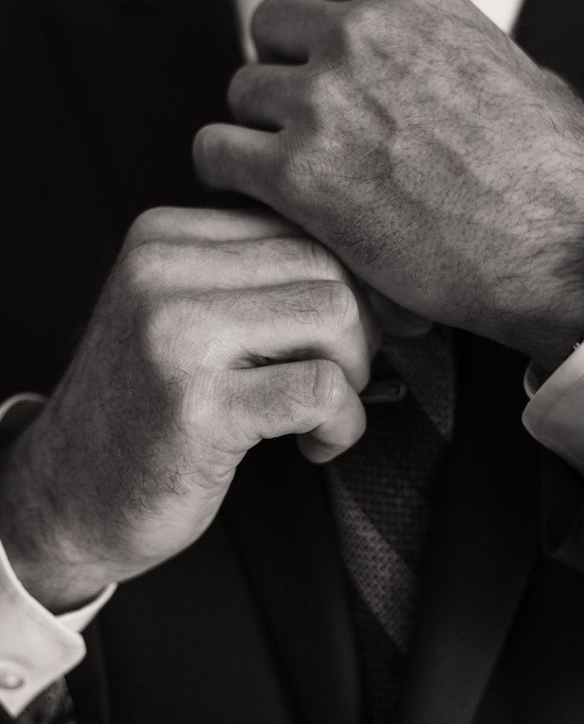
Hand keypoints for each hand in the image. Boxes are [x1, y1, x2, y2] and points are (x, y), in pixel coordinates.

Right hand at [0, 207, 375, 610]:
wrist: (70, 496)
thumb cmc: (148, 409)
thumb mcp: (184, 315)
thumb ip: (255, 279)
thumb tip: (373, 273)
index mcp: (162, 237)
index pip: (299, 226)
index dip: (349, 285)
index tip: (349, 337)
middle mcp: (162, 272)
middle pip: (325, 264)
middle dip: (358, 330)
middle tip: (337, 380)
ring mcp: (176, 336)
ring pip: (334, 314)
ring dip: (351, 374)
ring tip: (321, 413)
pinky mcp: (197, 407)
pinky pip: (321, 388)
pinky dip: (343, 422)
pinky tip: (314, 444)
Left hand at [193, 0, 583, 369]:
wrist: (565, 243)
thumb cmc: (553, 167)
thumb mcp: (509, 62)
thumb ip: (445, 39)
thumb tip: (426, 50)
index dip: (319, 28)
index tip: (327, 64)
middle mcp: (357, 33)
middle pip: (270, 26)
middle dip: (285, 68)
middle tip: (309, 119)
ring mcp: (322, 100)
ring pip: (241, 89)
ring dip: (260, 124)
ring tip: (293, 165)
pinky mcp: (298, 174)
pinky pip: (215, 151)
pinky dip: (226, 168)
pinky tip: (253, 189)